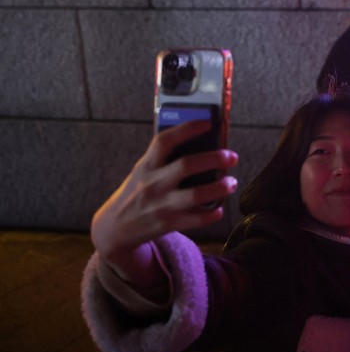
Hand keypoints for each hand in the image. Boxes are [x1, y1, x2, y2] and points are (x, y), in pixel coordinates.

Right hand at [90, 120, 237, 286]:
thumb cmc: (137, 192)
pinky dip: (211, 213)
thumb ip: (165, 160)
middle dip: (213, 159)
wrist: (115, 228)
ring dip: (219, 187)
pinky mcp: (168, 224)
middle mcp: (153, 184)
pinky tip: (219, 208)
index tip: (207, 123)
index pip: (165, 141)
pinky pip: (196, 219)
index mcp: (147, 166)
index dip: (187, 130)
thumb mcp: (143, 172)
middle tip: (231, 156)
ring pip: (195, 194)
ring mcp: (161, 205)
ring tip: (231, 182)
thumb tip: (202, 144)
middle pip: (186, 166)